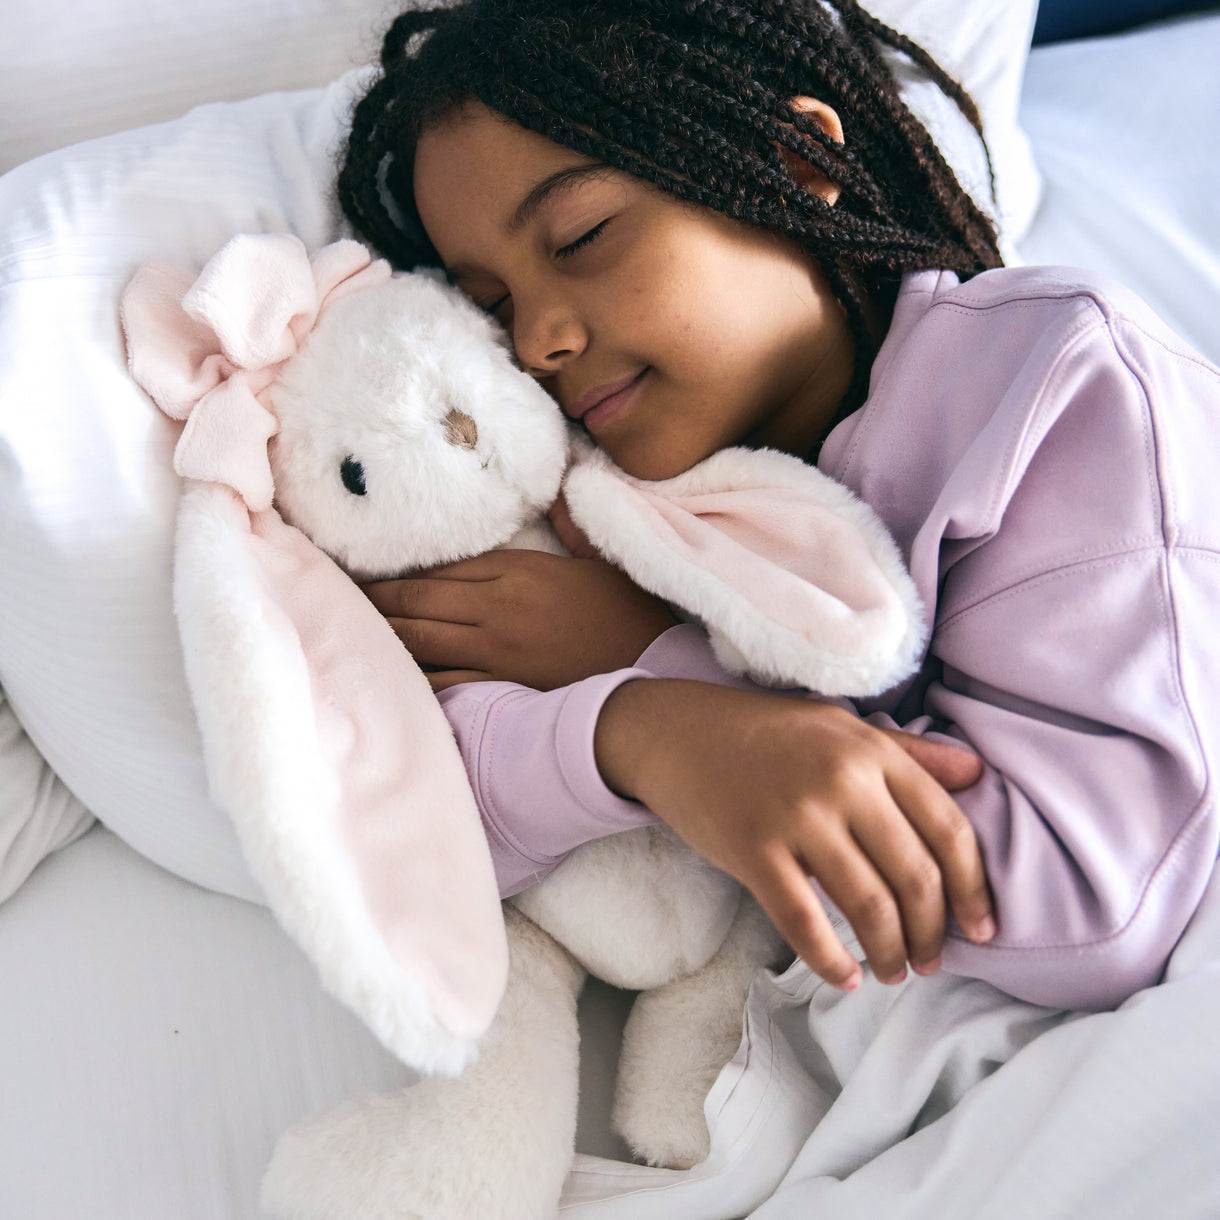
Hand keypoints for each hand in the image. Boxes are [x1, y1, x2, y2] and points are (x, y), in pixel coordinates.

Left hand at [362, 548, 677, 690]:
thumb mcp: (597, 559)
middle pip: (418, 600)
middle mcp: (496, 608)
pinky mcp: (505, 686)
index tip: (362, 572)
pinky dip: (415, 678)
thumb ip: (566, 526)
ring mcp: (497, 651)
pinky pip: (446, 681)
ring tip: (349, 634)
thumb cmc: (630, 613)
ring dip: (384, 636)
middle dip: (374, 602)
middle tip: (333, 600)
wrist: (655, 667)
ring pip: (422, 639)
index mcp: (517, 571)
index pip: (440, 568)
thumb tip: (554, 493)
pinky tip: (390, 678)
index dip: (396, 572)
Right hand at [594, 680, 993, 990]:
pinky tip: (844, 977)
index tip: (983, 930)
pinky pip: (804, 922)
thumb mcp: (843, 729)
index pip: (949, 830)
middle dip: (932, 934)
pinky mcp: (753, 850)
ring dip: (889, 953)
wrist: (678, 732)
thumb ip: (910, 752)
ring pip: (868, 906)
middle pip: (914, 876)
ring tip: (892, 972)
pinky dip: (831, 961)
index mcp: (873, 751)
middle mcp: (843, 781)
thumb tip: (978, 773)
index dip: (974, 889)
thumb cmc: (767, 733)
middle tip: (931, 962)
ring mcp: (797, 816)